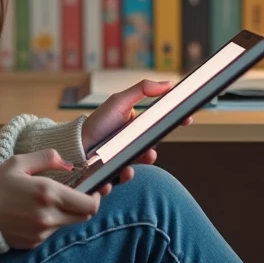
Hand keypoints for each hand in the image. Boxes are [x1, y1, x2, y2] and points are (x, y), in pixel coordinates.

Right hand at [0, 149, 101, 249]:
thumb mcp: (19, 162)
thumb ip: (47, 157)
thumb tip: (68, 162)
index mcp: (48, 193)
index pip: (89, 204)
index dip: (95, 197)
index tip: (92, 190)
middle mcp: (49, 216)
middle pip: (84, 216)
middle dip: (84, 205)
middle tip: (75, 195)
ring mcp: (42, 232)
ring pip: (68, 224)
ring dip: (65, 213)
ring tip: (45, 202)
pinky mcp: (34, 243)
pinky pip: (51, 232)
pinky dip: (50, 223)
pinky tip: (32, 214)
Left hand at [79, 79, 194, 195]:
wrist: (76, 145)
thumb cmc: (98, 122)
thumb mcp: (119, 101)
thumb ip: (143, 89)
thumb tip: (168, 83)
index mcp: (139, 126)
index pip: (162, 124)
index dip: (176, 120)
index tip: (187, 118)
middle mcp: (135, 143)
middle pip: (153, 147)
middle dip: (152, 152)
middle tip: (150, 152)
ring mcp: (127, 159)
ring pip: (140, 165)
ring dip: (137, 166)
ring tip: (128, 166)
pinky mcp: (116, 173)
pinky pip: (123, 178)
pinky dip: (121, 177)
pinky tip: (116, 173)